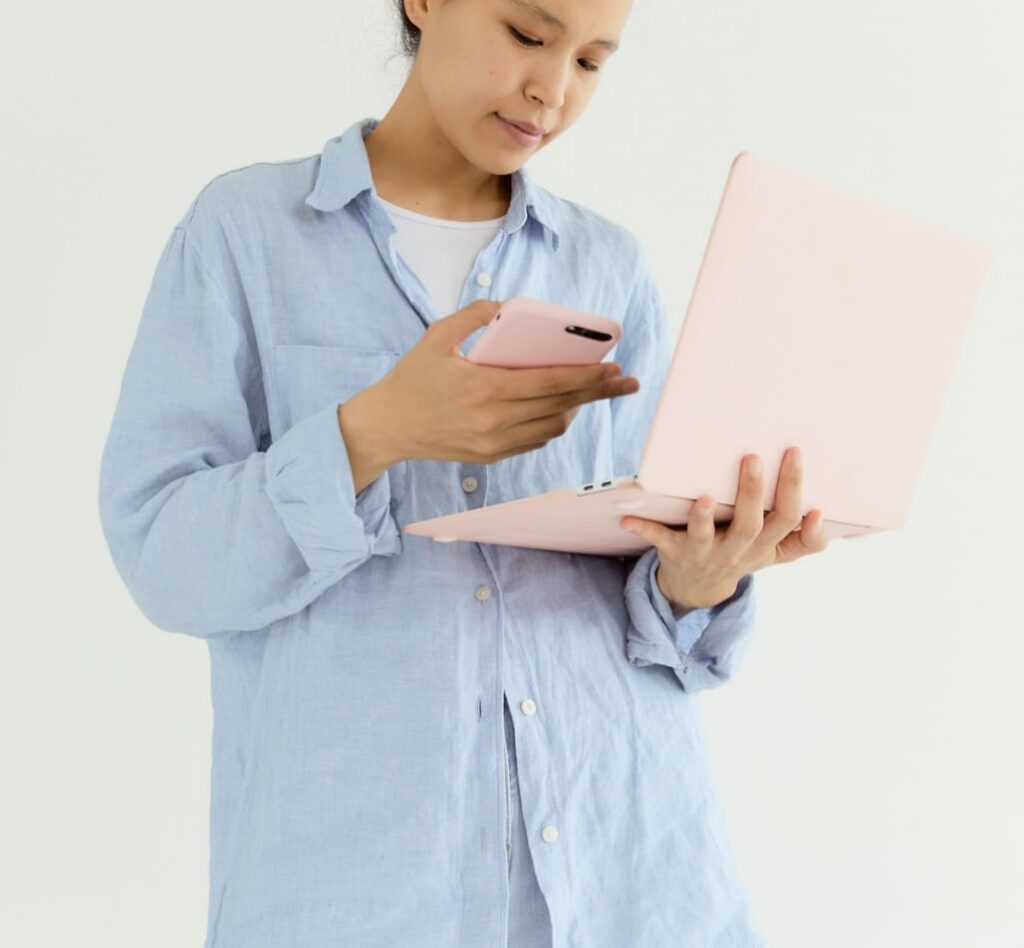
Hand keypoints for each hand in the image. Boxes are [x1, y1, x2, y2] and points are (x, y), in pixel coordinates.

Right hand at [349, 298, 639, 467]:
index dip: (588, 376)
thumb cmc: (411, 378)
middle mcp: (494, 420)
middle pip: (561, 406)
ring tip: (592, 391)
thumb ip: (475, 315)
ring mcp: (494, 443)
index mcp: (484, 388)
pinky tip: (562, 407)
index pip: (550, 383)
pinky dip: (554, 423)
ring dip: (577, 408)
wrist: (386, 427)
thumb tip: (509, 306)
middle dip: (599, 393)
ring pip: (553, 427)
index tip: (614, 368)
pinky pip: (535, 439)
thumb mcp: (437, 336)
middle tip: (626, 383)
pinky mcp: (491, 456)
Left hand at [619, 446, 829, 609]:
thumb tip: (820, 515)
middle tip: (752, 457)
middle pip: (750, 524)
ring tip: (704, 498)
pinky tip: (626, 517)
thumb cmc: (742, 554)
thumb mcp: (777, 553)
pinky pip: (658, 540)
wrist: (698, 589)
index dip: (793, 490)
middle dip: (752, 493)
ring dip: (704, 518)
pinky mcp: (673, 553)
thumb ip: (805, 540)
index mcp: (764, 545)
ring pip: (706, 537)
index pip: (786, 518)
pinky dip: (643, 528)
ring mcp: (704, 552)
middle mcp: (736, 550)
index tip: (794, 455)